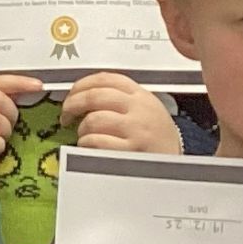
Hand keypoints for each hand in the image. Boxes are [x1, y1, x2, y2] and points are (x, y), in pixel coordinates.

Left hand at [62, 71, 176, 154]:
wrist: (177, 165)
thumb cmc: (157, 138)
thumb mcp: (146, 109)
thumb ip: (121, 98)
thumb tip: (83, 94)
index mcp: (140, 95)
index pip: (106, 78)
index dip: (81, 84)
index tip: (71, 94)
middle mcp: (138, 108)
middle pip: (95, 96)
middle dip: (72, 104)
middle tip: (65, 115)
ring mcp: (135, 129)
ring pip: (93, 120)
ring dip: (82, 129)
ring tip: (84, 136)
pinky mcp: (130, 150)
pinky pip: (96, 142)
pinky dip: (86, 144)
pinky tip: (90, 147)